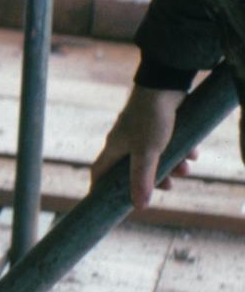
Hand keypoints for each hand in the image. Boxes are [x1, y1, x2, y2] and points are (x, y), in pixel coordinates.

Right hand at [90, 85, 196, 208]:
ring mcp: (141, 131)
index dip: (100, 187)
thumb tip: (140, 206)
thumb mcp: (147, 153)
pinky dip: (180, 151)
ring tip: (187, 169)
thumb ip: (143, 179)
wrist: (164, 85)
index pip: (99, 170)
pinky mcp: (157, 124)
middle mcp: (125, 140)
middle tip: (168, 186)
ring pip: (154, 156)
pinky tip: (192, 153)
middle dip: (152, 179)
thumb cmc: (150, 119)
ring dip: (172, 165)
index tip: (104, 200)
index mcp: (114, 147)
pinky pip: (167, 144)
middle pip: (133, 168)